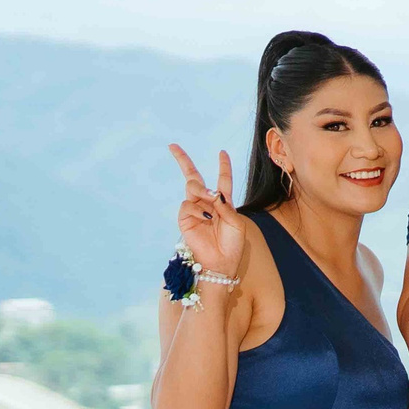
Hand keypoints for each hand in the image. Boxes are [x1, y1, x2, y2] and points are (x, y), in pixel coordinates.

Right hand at [169, 144, 248, 283]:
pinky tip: (206, 216)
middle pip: (193, 177)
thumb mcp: (235, 222)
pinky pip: (188, 205)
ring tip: (211, 200)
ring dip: (202, 190)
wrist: (221, 262)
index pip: (223, 181)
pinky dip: (198, 207)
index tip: (222, 152)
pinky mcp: (184, 218)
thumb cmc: (232, 244)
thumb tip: (213, 193)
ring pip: (192, 188)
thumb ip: (225, 206)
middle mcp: (207, 204)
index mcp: (223, 203)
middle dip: (183, 160)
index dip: (223, 166)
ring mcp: (194, 210)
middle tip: (173, 146)